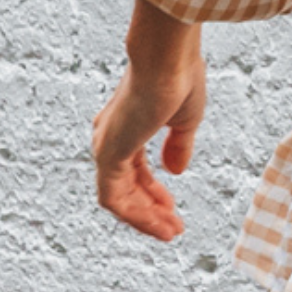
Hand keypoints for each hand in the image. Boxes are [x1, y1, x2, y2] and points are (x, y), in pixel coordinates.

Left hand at [90, 0, 204, 242]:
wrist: (168, 58)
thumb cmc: (179, 76)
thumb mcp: (185, 119)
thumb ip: (178, 146)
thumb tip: (176, 170)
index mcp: (127, 125)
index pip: (135, 169)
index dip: (154, 191)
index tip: (172, 207)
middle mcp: (111, 137)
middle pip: (126, 186)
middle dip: (150, 209)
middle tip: (173, 227)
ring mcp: (106, 146)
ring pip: (117, 198)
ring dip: (144, 218)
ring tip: (170, 233)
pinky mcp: (108, 155)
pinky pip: (114, 199)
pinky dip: (136, 215)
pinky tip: (159, 223)